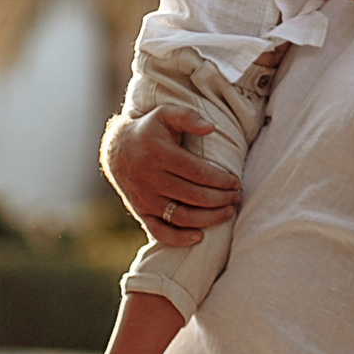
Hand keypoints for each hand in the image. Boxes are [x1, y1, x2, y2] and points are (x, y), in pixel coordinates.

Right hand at [102, 107, 240, 244]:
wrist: (116, 149)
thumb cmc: (149, 130)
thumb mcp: (165, 114)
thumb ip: (188, 117)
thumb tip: (211, 128)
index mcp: (160, 154)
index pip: (198, 173)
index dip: (221, 180)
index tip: (236, 182)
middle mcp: (151, 179)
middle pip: (194, 196)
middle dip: (221, 199)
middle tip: (237, 197)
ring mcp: (145, 198)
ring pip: (181, 216)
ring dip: (209, 219)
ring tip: (228, 212)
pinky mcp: (140, 212)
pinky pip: (160, 232)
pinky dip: (179, 239)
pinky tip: (199, 236)